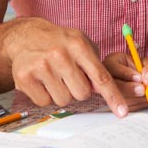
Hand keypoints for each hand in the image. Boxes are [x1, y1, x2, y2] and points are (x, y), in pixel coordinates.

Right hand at [8, 19, 127, 116]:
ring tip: (54, 76)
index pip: (100, 76)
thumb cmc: (60, 42)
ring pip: (64, 100)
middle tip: (69, 76)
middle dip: (79, 89)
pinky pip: (45, 102)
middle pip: (82, 94)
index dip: (113, 96)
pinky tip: (42, 80)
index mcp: (78, 46)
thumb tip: (102, 90)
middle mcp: (60, 55)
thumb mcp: (81, 43)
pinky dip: (45, 95)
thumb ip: (95, 66)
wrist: (27, 35)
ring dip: (61, 93)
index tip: (122, 112)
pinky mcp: (24, 77)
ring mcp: (41, 66)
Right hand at [104, 52, 147, 111]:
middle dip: (129, 89)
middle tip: (144, 90)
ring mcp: (112, 92)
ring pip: (118, 99)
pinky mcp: (117, 106)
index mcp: (114, 61)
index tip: (140, 78)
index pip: (112, 67)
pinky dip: (138, 105)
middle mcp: (109, 77)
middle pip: (112, 85)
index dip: (126, 74)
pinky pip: (125, 108)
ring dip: (136, 99)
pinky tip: (147, 100)